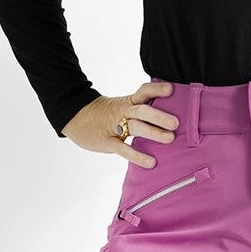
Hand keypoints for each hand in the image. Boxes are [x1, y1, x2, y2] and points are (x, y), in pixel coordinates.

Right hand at [61, 81, 178, 166]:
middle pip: (142, 110)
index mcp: (128, 102)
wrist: (75, 117)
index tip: (171, 89)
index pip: (143, 92)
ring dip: (153, 132)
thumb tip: (169, 116)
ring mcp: (114, 126)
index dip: (156, 89)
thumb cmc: (104, 114)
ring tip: (169, 138)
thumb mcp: (121, 107)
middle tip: (176, 123)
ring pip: (135, 126)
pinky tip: (150, 162)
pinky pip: (123, 148)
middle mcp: (123, 111)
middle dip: (159, 116)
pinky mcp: (107, 142)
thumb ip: (141, 111)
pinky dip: (137, 155)